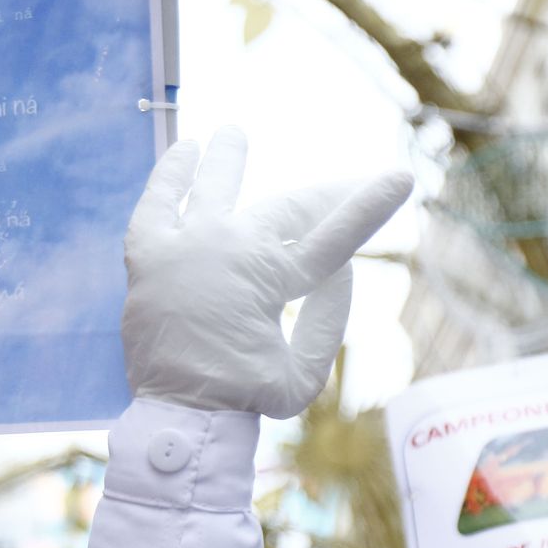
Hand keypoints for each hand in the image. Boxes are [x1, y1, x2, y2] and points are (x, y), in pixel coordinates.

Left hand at [121, 127, 412, 418]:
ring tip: (233, 132)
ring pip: (214, 186)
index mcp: (270, 275)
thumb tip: (341, 267)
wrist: (179, 415)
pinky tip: (185, 151)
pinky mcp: (147, 253)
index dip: (368, 205)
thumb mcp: (307, 371)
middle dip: (321, 195)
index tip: (400, 177)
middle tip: (344, 185)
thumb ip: (330, 316)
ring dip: (228, 157)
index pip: (333, 234)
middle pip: (284, 209)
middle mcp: (229, 245)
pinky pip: (157, 202)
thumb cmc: (245, 398)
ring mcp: (186, 243)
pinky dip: (170, 175)